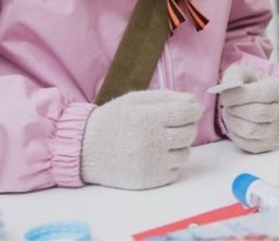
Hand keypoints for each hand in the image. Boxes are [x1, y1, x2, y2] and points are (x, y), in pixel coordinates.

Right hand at [81, 90, 200, 189]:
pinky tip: (154, 156)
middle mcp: (151, 142)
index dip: (194, 110)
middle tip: (173, 126)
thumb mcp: (135, 100)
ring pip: (185, 154)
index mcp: (148, 118)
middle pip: (190, 133)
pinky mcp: (148, 181)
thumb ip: (166, 97)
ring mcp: (151, 164)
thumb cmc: (113, 120)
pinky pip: (175, 171)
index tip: (190, 111)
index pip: (188, 113)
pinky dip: (169, 163)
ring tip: (161, 142)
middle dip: (187, 126)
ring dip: (178, 146)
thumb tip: (194, 102)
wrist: (84, 149)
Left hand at [218, 63, 278, 152]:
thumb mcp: (245, 74)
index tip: (224, 97)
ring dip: (232, 122)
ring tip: (229, 113)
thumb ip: (234, 76)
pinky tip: (235, 123)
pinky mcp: (271, 145)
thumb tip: (226, 88)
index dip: (239, 96)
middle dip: (235, 110)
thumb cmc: (254, 86)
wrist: (267, 102)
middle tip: (226, 106)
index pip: (262, 94)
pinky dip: (235, 134)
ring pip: (250, 131)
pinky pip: (248, 144)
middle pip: (256, 114)